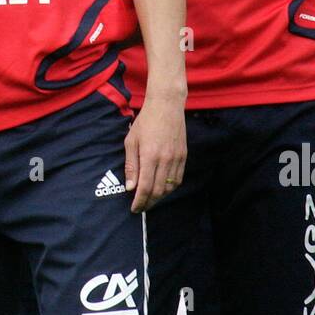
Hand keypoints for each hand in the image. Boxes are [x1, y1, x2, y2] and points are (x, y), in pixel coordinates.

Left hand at [124, 97, 185, 212]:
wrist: (167, 106)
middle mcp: (165, 160)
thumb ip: (131, 165)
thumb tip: (130, 187)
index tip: (134, 208)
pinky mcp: (183, 156)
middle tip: (140, 207)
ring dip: (159, 197)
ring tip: (150, 200)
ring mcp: (176, 159)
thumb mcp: (131, 141)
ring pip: (170, 188)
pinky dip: (169, 188)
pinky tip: (162, 189)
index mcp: (150, 156)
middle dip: (148, 203)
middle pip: (158, 191)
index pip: (145, 187)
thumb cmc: (145, 121)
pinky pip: (178, 179)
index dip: (139, 201)